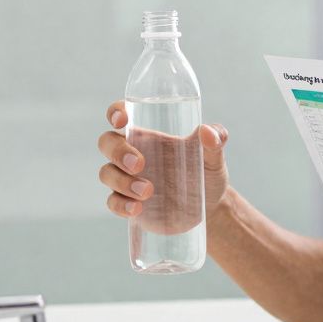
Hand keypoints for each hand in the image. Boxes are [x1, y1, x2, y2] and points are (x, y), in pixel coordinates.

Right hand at [97, 99, 230, 232]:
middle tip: (139, 164)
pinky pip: (113, 202)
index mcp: (148, 135)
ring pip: (106, 173)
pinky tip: (136, 209)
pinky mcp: (128, 202)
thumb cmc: (207, 172)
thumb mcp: (213, 156)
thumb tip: (208, 132)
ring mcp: (127, 179)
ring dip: (121, 181)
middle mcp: (132, 153)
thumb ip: (216, 140)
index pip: (122, 115)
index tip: (122, 120)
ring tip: (147, 191)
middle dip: (117, 151)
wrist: (209, 207)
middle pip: (107, 143)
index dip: (116, 113)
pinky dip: (120, 205)